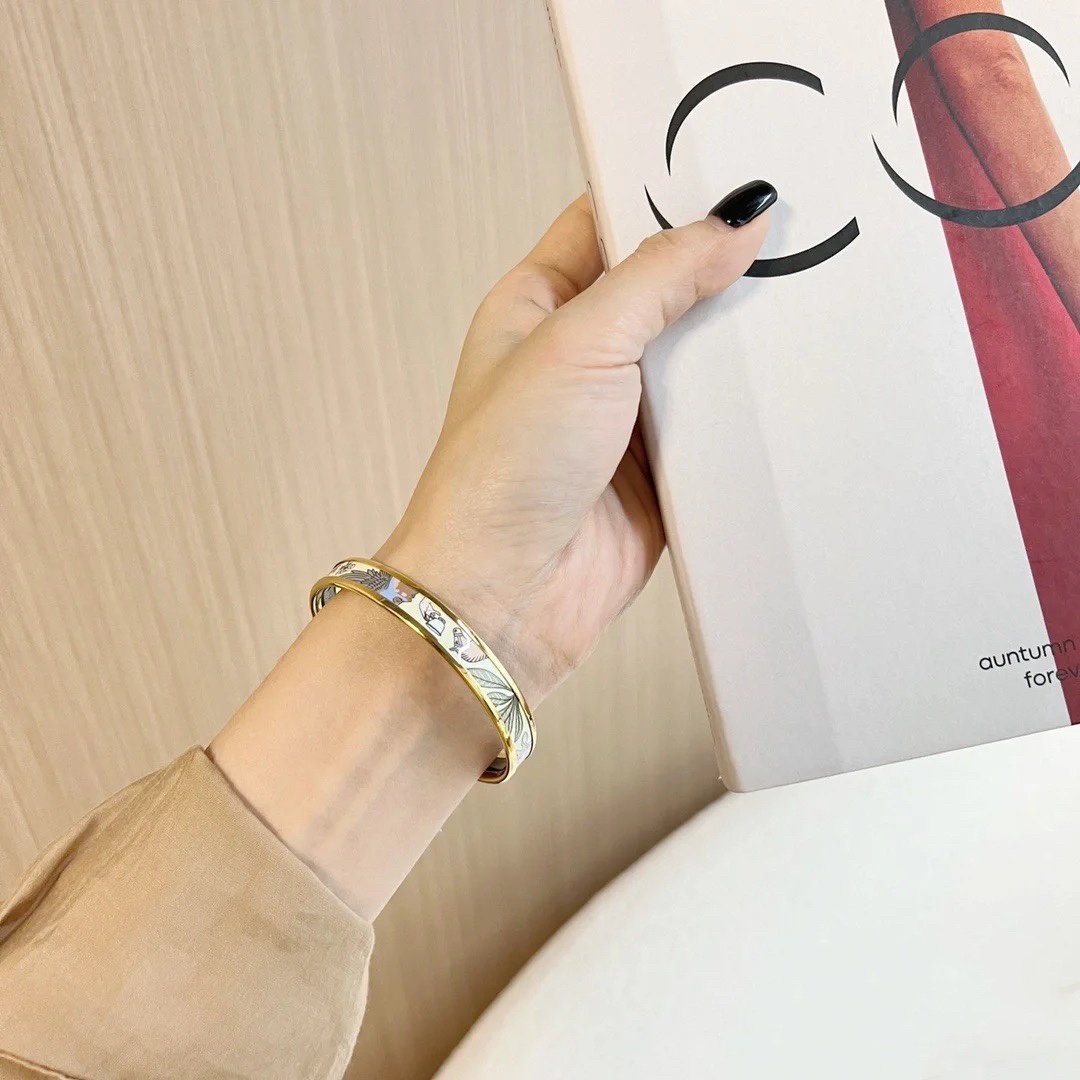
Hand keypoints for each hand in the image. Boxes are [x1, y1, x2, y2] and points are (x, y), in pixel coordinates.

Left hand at [210, 185, 772, 916]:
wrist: (503, 597)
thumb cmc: (504, 468)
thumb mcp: (579, 344)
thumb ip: (660, 277)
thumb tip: (736, 217)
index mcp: (540, 303)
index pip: (611, 222)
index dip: (670, 192)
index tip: (742, 166)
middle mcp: (582, 354)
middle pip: (668, 288)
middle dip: (725, 268)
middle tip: (804, 229)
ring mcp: (623, 415)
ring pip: (700, 358)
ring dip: (744, 343)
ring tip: (819, 296)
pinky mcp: (660, 473)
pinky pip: (718, 428)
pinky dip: (750, 414)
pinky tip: (796, 386)